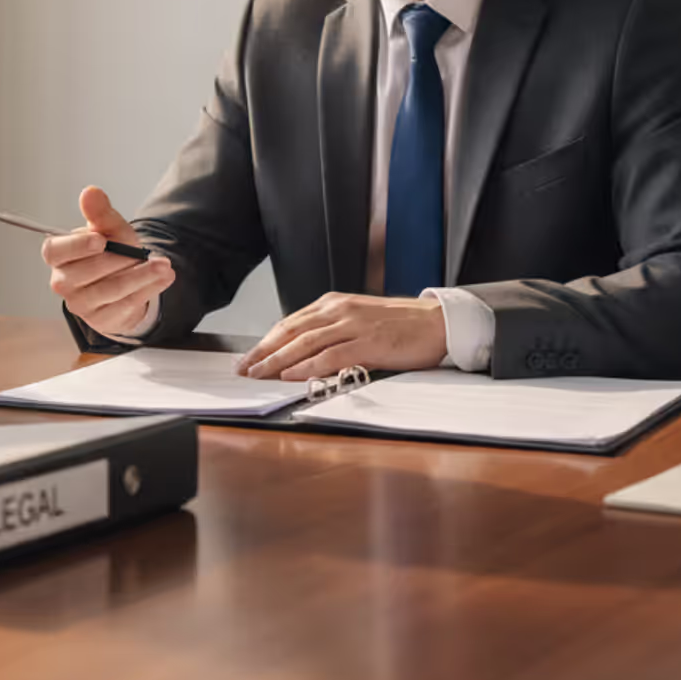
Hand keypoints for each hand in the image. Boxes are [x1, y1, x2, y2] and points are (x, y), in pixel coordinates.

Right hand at [42, 186, 174, 341]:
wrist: (123, 280)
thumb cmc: (110, 250)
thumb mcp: (109, 228)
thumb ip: (100, 212)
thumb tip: (90, 192)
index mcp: (58, 255)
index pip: (54, 251)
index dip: (76, 246)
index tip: (100, 241)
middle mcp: (63, 281)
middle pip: (85, 273)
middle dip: (119, 260)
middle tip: (142, 252)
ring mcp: (80, 304)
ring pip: (110, 289)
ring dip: (141, 276)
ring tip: (163, 265)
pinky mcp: (100, 320)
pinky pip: (125, 305)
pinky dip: (147, 289)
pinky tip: (163, 278)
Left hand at [238, 292, 447, 380]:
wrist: (437, 322)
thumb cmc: (399, 325)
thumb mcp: (358, 319)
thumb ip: (331, 330)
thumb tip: (301, 351)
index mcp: (334, 303)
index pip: (289, 323)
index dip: (265, 341)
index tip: (248, 357)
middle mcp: (339, 310)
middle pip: (290, 332)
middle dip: (263, 352)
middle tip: (243, 369)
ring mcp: (353, 325)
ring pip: (304, 343)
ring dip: (277, 360)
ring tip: (259, 375)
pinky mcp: (368, 342)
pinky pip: (330, 356)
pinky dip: (307, 366)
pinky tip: (291, 375)